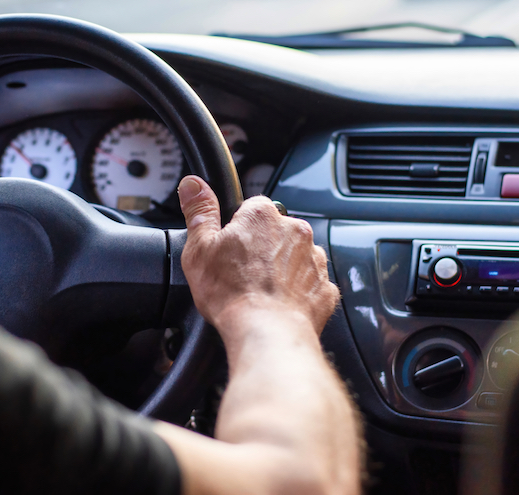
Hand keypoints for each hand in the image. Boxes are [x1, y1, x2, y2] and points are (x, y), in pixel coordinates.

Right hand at [177, 176, 338, 334]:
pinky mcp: (325, 288)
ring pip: (296, 257)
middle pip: (276, 232)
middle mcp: (295, 231)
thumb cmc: (232, 293)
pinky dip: (298, 292)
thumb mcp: (199, 249)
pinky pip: (310, 284)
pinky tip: (280, 305)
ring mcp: (314, 259)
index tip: (230, 248)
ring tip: (261, 292)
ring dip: (282, 269)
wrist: (267, 333)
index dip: (238, 228)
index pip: (252, 207)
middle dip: (262, 248)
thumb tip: (193, 185)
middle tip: (242, 273)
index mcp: (262, 216)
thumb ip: (199, 212)